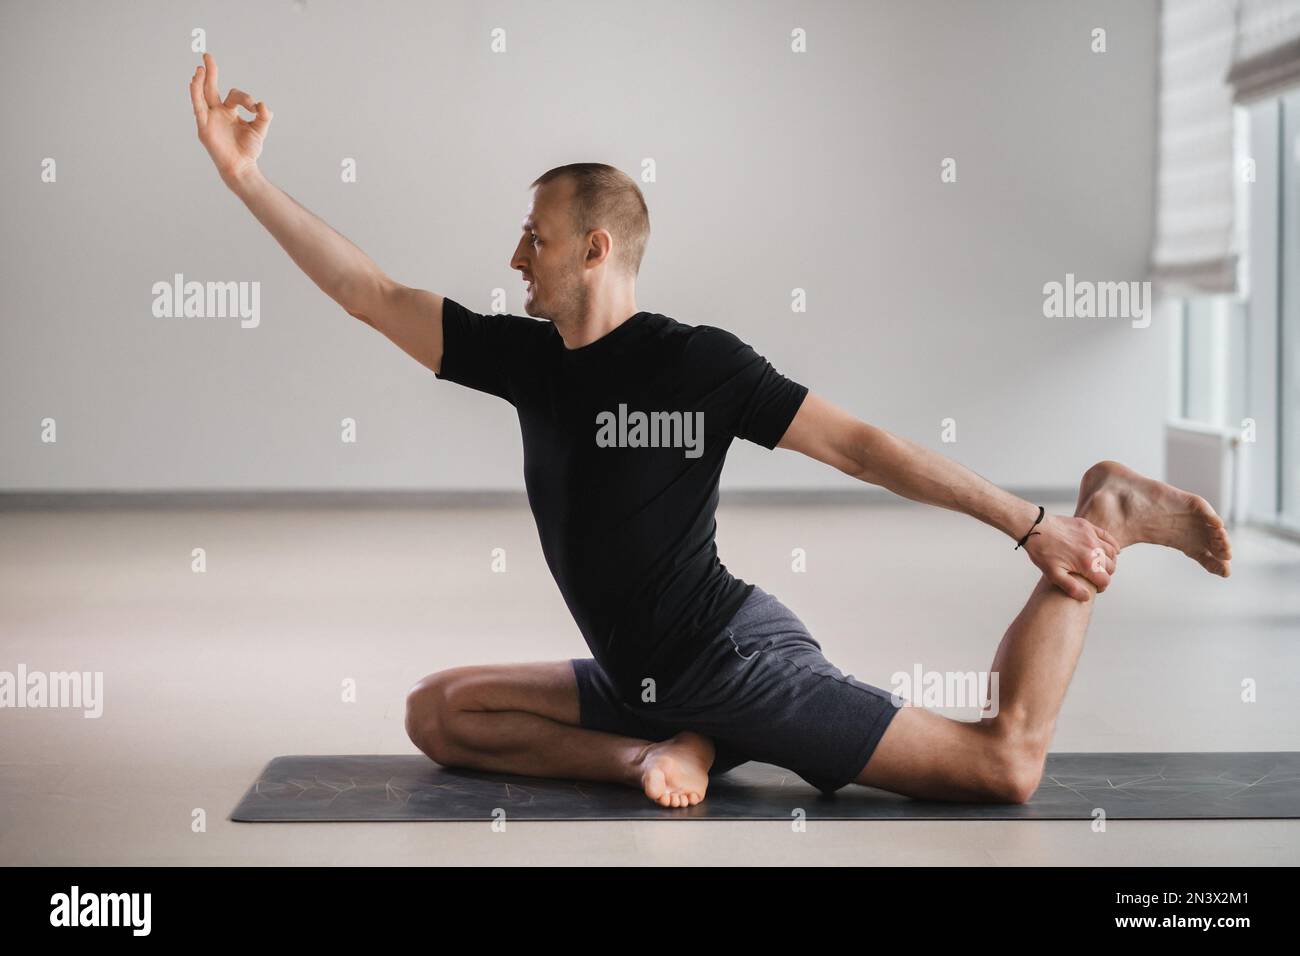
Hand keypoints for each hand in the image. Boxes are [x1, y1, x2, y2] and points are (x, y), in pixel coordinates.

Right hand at [188, 52, 272, 185]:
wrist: (242, 167)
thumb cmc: (248, 149)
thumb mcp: (259, 129)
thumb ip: (264, 116)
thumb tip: (262, 104)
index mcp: (229, 112)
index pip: (234, 95)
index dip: (245, 98)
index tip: (255, 108)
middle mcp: (217, 112)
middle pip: (211, 88)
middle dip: (210, 72)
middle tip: (207, 55)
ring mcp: (209, 118)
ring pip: (202, 95)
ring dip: (200, 81)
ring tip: (201, 68)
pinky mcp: (204, 126)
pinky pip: (198, 107)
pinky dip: (195, 93)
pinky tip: (195, 81)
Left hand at [1023, 514, 1118, 600]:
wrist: (1035, 529)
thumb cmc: (1043, 552)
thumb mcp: (1053, 574)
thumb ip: (1071, 587)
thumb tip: (1087, 597)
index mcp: (1086, 563)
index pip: (1105, 580)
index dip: (1101, 587)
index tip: (1096, 588)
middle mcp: (1093, 549)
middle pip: (1110, 567)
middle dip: (1105, 574)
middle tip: (1095, 576)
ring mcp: (1092, 536)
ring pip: (1112, 552)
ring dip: (1109, 560)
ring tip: (1100, 565)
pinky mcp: (1088, 526)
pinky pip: (1108, 536)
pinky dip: (1113, 545)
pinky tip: (1112, 550)